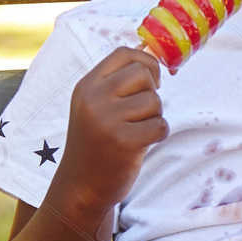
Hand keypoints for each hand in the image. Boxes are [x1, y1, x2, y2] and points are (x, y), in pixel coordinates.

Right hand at [55, 45, 167, 209]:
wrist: (81, 188)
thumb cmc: (96, 144)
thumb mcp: (96, 107)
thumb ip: (118, 82)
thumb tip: (151, 52)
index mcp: (86, 86)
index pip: (124, 54)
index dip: (147, 63)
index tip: (152, 82)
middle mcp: (93, 99)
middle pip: (143, 74)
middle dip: (152, 93)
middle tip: (141, 114)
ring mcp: (106, 120)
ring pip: (154, 101)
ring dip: (154, 117)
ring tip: (136, 132)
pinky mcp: (123, 142)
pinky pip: (160, 126)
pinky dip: (158, 135)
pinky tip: (141, 145)